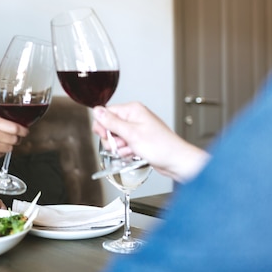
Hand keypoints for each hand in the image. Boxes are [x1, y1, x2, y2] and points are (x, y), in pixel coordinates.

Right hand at [92, 102, 208, 182]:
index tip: (105, 136)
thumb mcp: (131, 133)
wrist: (175, 161)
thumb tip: (96, 111)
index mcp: (132, 110)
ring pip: (115, 138)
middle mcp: (133, 118)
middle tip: (122, 144)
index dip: (103, 126)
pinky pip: (123, 145)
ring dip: (120, 147)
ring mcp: (135, 129)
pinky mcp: (137, 140)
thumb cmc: (161, 146)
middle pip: (109, 126)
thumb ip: (111, 122)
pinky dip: (126, 151)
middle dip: (112, 139)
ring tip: (131, 149)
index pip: (106, 113)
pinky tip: (134, 153)